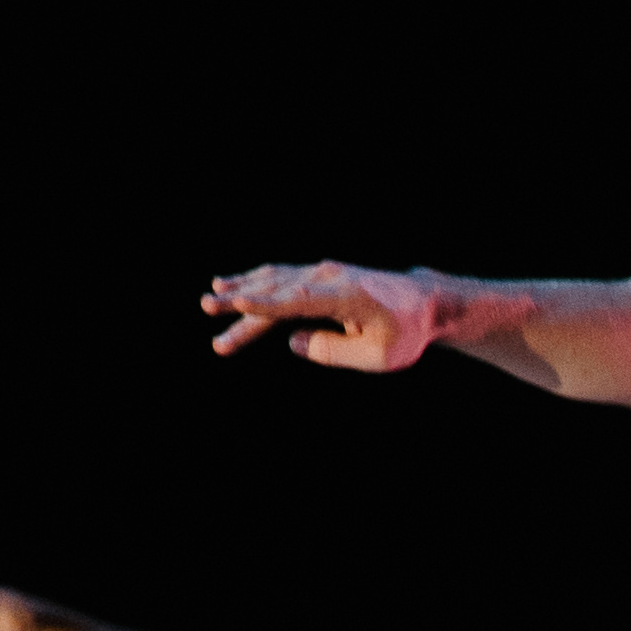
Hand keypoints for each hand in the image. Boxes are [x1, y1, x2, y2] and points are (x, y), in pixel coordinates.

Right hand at [201, 260, 448, 369]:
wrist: (423, 303)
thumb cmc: (405, 333)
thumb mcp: (378, 356)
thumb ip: (334, 352)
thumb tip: (294, 342)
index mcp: (347, 296)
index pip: (299, 299)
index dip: (267, 302)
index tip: (237, 302)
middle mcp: (329, 277)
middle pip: (277, 291)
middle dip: (240, 302)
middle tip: (207, 309)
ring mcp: (322, 273)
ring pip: (274, 282)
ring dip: (241, 293)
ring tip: (209, 304)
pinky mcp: (317, 277)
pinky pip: (281, 279)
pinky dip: (255, 283)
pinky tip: (229, 286)